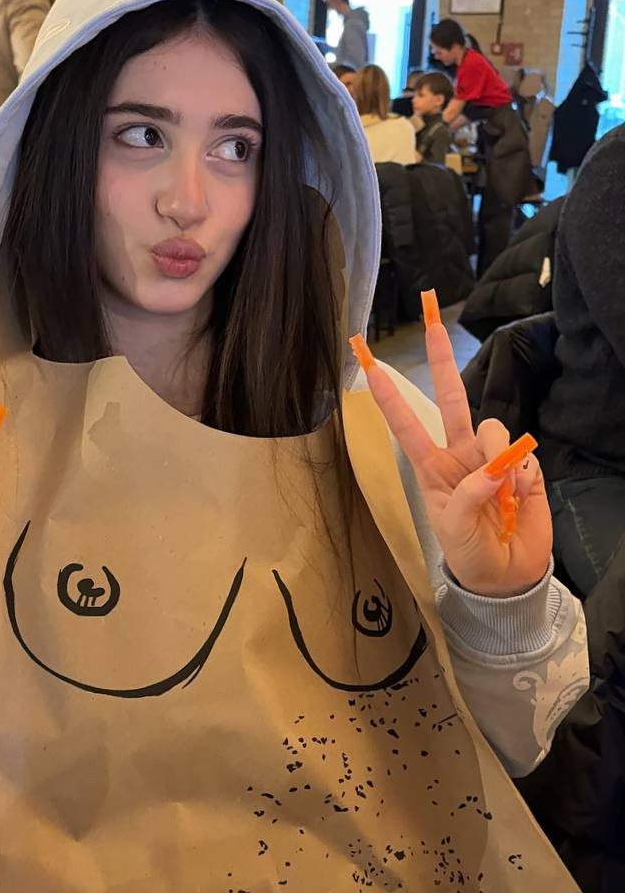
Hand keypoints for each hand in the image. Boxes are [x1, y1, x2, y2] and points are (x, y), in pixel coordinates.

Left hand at [351, 295, 551, 597]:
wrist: (507, 575)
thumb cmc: (469, 553)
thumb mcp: (452, 529)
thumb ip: (466, 495)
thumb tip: (494, 465)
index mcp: (432, 467)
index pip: (406, 423)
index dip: (389, 395)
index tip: (367, 363)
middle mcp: (460, 453)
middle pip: (452, 397)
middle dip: (442, 358)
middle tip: (434, 317)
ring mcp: (493, 457)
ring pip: (493, 427)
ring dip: (497, 453)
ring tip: (501, 495)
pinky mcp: (523, 467)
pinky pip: (524, 456)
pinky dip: (523, 477)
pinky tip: (520, 499)